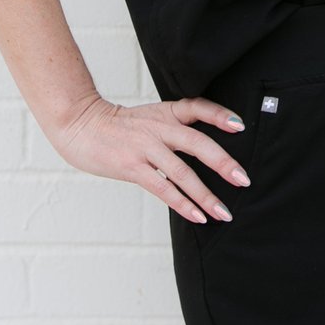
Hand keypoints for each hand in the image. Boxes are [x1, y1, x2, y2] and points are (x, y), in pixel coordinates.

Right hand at [47, 94, 251, 223]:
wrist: (81, 125)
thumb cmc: (119, 125)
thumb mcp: (150, 116)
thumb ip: (175, 126)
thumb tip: (205, 147)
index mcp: (166, 112)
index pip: (198, 108)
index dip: (220, 115)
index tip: (240, 126)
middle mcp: (160, 128)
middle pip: (198, 143)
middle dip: (223, 163)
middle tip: (243, 180)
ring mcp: (146, 148)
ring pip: (182, 173)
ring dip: (205, 195)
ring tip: (224, 212)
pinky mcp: (132, 167)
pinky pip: (162, 188)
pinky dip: (182, 204)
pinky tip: (197, 216)